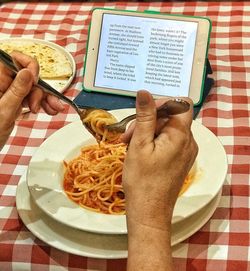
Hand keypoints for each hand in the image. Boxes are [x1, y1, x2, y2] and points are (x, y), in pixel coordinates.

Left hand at [0, 51, 64, 149]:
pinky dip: (42, 104)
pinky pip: (32, 98)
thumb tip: (27, 72)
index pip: (14, 59)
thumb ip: (16, 90)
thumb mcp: (4, 111)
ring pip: (33, 88)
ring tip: (53, 110)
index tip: (35, 81)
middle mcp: (4, 83)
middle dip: (40, 90)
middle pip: (28, 76)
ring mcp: (10, 93)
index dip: (28, 67)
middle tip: (43, 105)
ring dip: (45, 98)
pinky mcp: (16, 102)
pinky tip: (49, 110)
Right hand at [123, 90, 197, 225]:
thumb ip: (143, 116)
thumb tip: (144, 92)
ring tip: (129, 146)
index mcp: (181, 136)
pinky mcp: (179, 160)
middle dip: (147, 121)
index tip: (143, 112)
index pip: (180, 104)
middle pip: (170, 118)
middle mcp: (188, 142)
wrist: (149, 212)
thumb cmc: (142, 180)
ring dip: (147, 132)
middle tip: (127, 135)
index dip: (162, 103)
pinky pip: (168, 142)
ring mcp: (185, 152)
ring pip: (167, 130)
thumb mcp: (139, 144)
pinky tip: (138, 152)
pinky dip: (153, 142)